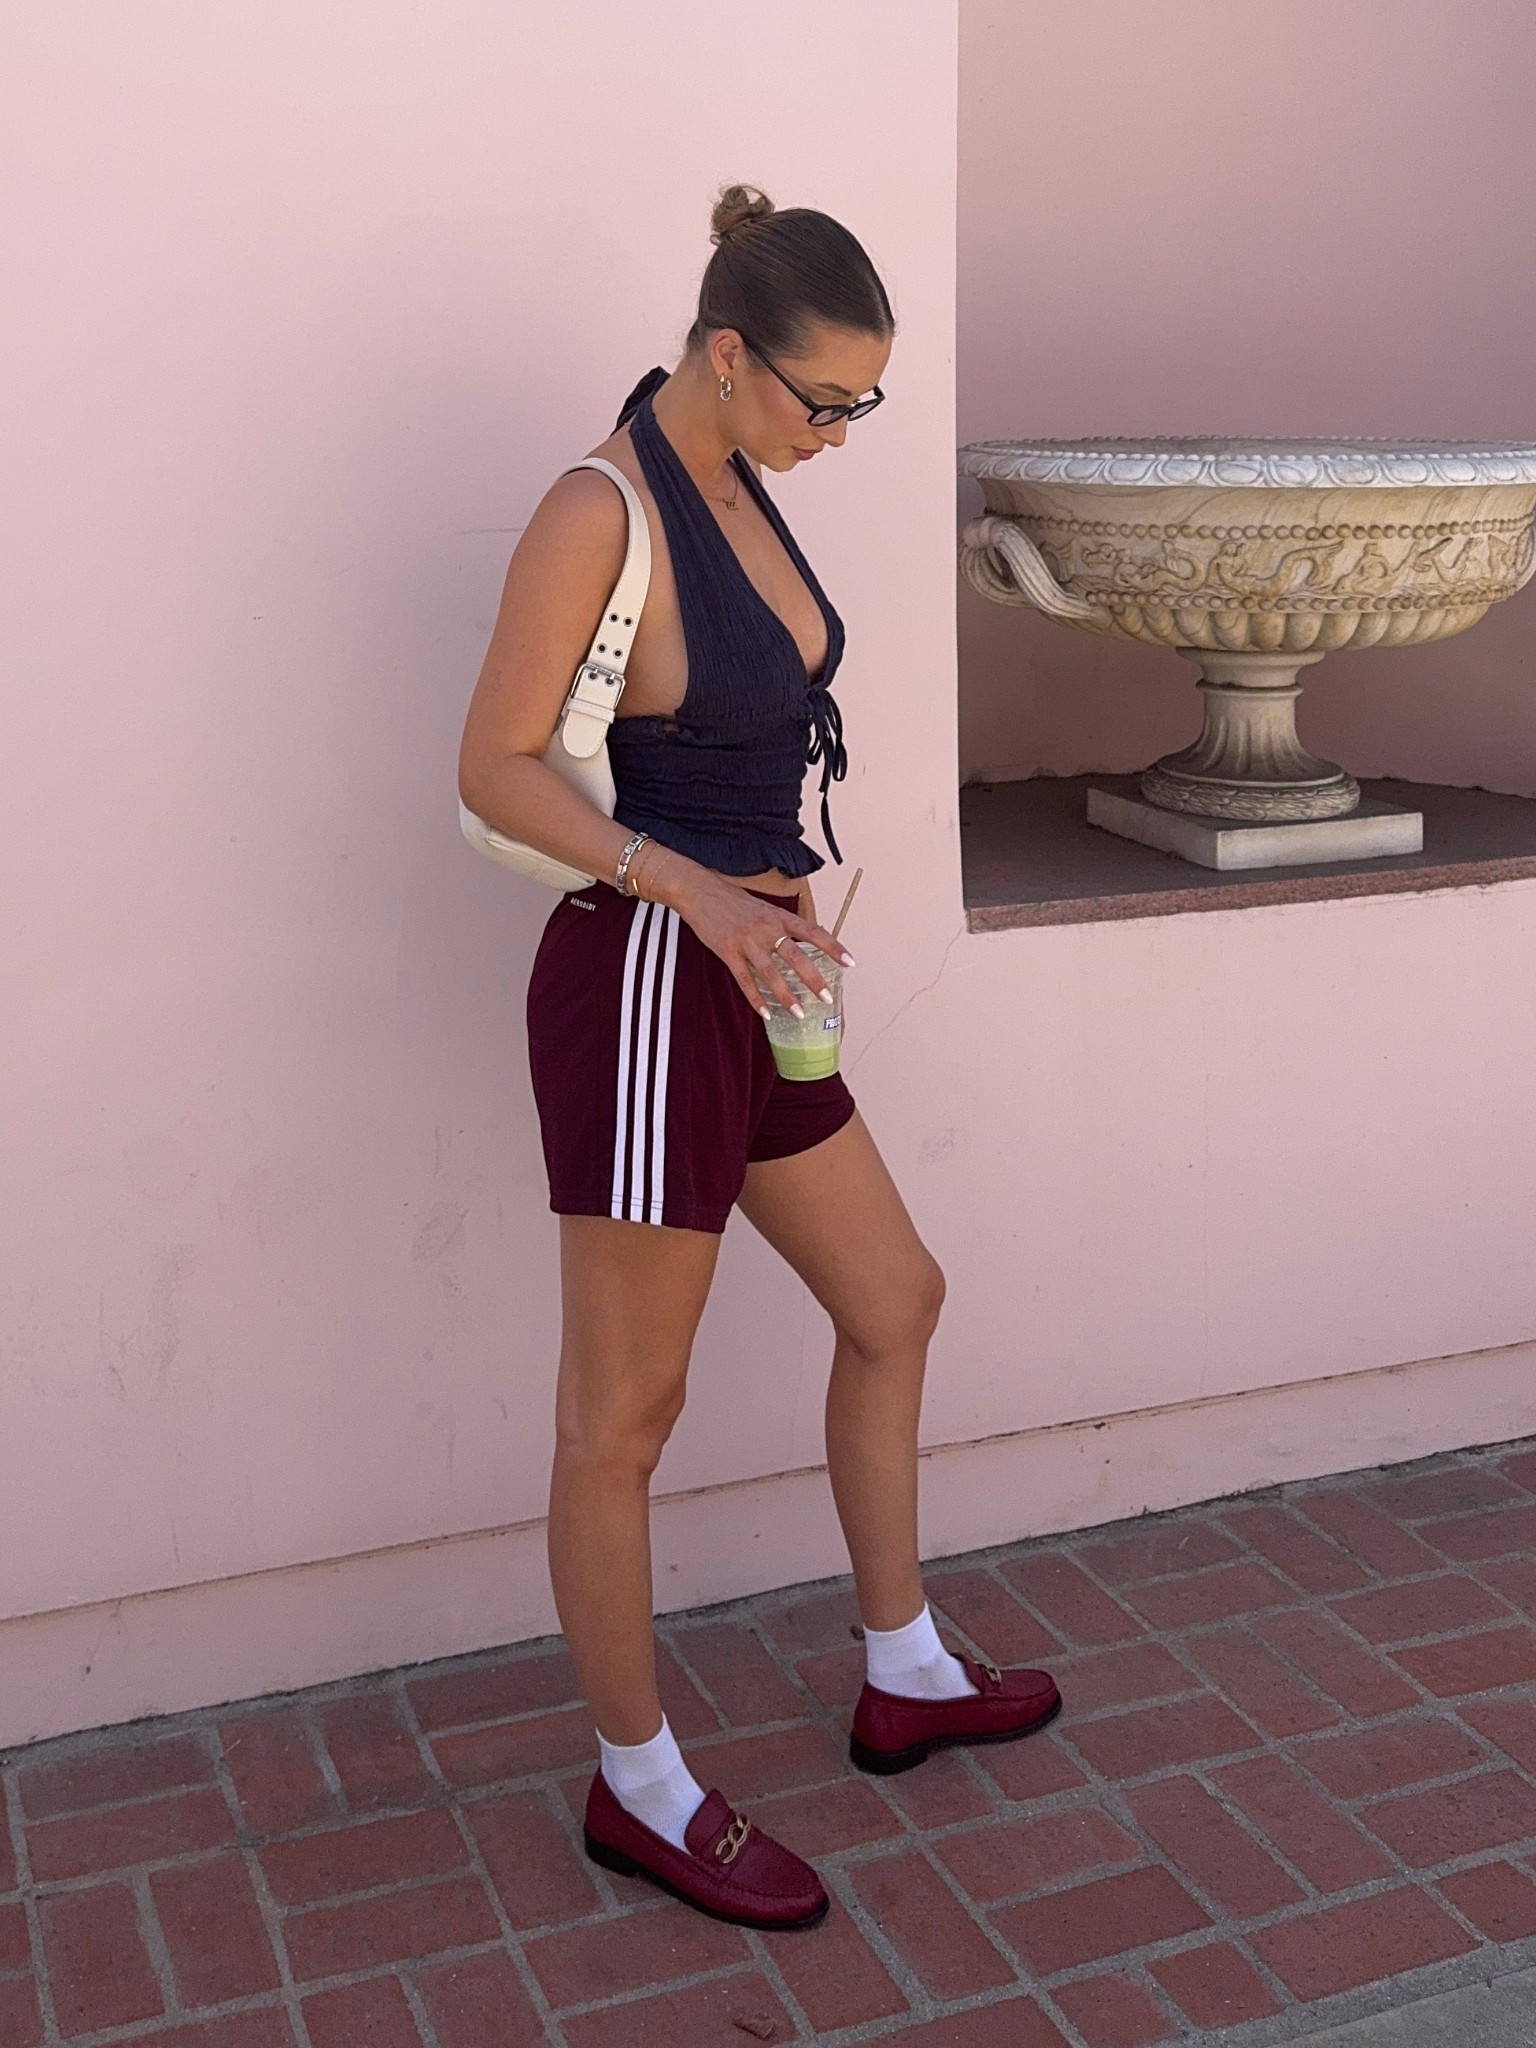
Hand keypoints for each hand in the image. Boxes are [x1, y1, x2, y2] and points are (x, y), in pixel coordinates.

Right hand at [639, 851, 852, 1016]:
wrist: (700, 891)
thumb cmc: (733, 901)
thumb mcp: (764, 908)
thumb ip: (781, 927)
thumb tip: (801, 945)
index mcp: (779, 917)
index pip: (813, 932)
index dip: (833, 947)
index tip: (850, 962)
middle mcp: (766, 929)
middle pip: (796, 957)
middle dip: (813, 979)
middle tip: (826, 998)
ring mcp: (747, 942)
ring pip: (771, 973)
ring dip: (786, 996)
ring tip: (798, 1013)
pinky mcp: (728, 952)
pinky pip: (744, 980)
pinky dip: (756, 998)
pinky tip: (765, 1013)